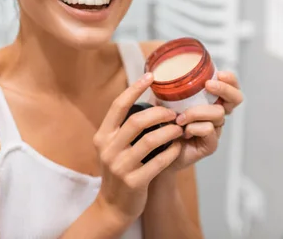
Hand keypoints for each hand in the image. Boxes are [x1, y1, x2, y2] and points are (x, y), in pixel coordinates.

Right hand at [92, 73, 183, 227]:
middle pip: (136, 121)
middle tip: (174, 112)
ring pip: (150, 140)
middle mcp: (108, 149)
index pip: (118, 106)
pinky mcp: (134, 182)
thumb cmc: (120, 169)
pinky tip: (178, 147)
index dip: (134, 89)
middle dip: (159, 113)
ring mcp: (120, 167)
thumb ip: (125, 126)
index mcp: (102, 136)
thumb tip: (146, 97)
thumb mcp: (114, 146)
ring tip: (180, 128)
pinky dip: (171, 151)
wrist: (113, 206)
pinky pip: (158, 161)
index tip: (151, 76)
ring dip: (169, 131)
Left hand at [165, 71, 242, 172]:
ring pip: (218, 113)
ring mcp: (215, 129)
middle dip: (224, 89)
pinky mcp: (211, 144)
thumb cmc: (162, 123)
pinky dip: (195, 127)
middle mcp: (216, 114)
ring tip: (179, 118)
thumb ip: (165, 87)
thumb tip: (157, 72)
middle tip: (208, 85)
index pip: (230, 86)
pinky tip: (183, 131)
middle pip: (235, 99)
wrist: (157, 151)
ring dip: (197, 112)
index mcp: (209, 101)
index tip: (219, 73)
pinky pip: (209, 130)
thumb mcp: (163, 100)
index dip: (230, 79)